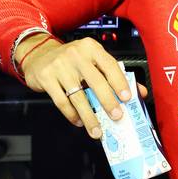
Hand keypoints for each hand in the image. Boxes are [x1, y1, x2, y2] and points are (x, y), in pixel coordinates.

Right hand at [17, 35, 144, 138]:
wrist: (39, 54)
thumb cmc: (71, 59)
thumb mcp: (92, 60)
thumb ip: (114, 74)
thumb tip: (138, 91)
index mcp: (91, 48)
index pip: (110, 65)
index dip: (120, 82)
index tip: (127, 98)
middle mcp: (76, 55)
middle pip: (95, 82)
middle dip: (108, 102)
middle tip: (116, 117)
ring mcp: (59, 66)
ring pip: (78, 96)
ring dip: (89, 117)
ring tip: (97, 130)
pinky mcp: (46, 78)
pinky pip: (62, 102)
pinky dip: (72, 115)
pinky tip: (79, 121)